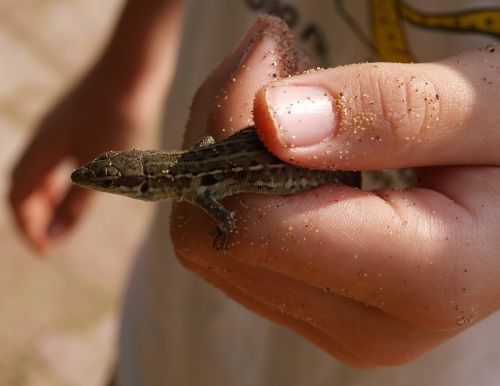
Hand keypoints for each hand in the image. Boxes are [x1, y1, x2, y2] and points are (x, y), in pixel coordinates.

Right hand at [9, 66, 149, 250]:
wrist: (133, 69)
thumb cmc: (118, 117)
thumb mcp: (100, 167)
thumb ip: (76, 203)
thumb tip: (56, 237)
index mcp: (40, 151)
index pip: (19, 198)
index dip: (29, 227)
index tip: (47, 250)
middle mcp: (42, 138)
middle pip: (24, 184)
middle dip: (34, 214)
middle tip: (53, 236)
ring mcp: (57, 128)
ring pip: (40, 170)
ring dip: (47, 197)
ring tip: (64, 216)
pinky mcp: (74, 122)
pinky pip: (56, 158)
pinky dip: (62, 179)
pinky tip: (82, 183)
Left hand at [171, 16, 499, 366]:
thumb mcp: (483, 107)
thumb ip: (389, 113)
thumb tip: (272, 122)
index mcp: (423, 280)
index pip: (256, 224)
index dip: (235, 133)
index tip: (266, 56)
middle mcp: (368, 326)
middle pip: (219, 240)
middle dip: (225, 136)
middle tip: (269, 63)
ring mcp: (334, 325)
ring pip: (214, 248)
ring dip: (229, 159)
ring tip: (284, 104)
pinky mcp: (314, 311)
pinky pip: (233, 254)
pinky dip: (238, 190)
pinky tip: (282, 151)